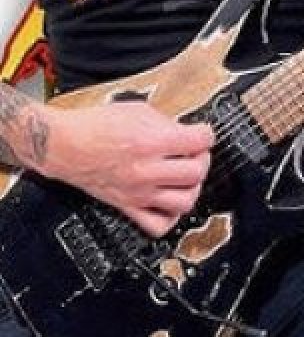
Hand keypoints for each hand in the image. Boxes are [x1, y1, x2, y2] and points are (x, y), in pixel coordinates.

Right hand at [38, 103, 213, 237]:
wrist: (63, 145)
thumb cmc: (95, 126)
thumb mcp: (138, 111)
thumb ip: (167, 123)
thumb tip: (187, 132)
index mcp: (150, 142)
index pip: (199, 141)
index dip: (207, 134)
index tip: (203, 133)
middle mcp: (146, 170)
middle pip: (196, 173)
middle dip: (203, 159)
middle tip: (196, 153)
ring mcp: (138, 192)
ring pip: (184, 202)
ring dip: (193, 188)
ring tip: (187, 177)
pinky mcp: (127, 206)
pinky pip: (157, 225)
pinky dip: (171, 217)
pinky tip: (171, 201)